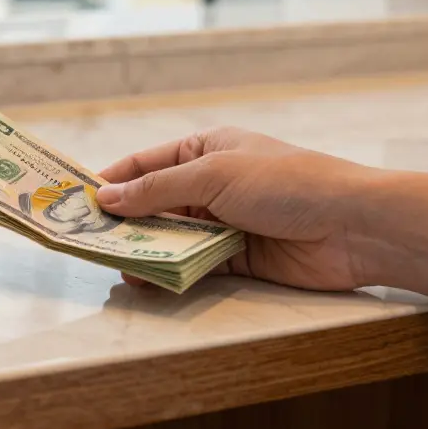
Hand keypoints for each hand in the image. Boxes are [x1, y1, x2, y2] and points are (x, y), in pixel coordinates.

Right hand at [96, 127, 373, 291]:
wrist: (353, 226)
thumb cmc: (287, 182)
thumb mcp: (213, 175)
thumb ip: (157, 190)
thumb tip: (106, 198)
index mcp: (207, 149)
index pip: (146, 163)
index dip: (111, 181)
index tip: (75, 202)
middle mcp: (213, 184)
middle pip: (154, 203)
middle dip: (123, 221)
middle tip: (85, 240)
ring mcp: (225, 222)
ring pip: (171, 237)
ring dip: (143, 249)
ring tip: (110, 264)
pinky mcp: (238, 259)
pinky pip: (193, 264)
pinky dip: (170, 271)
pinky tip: (145, 279)